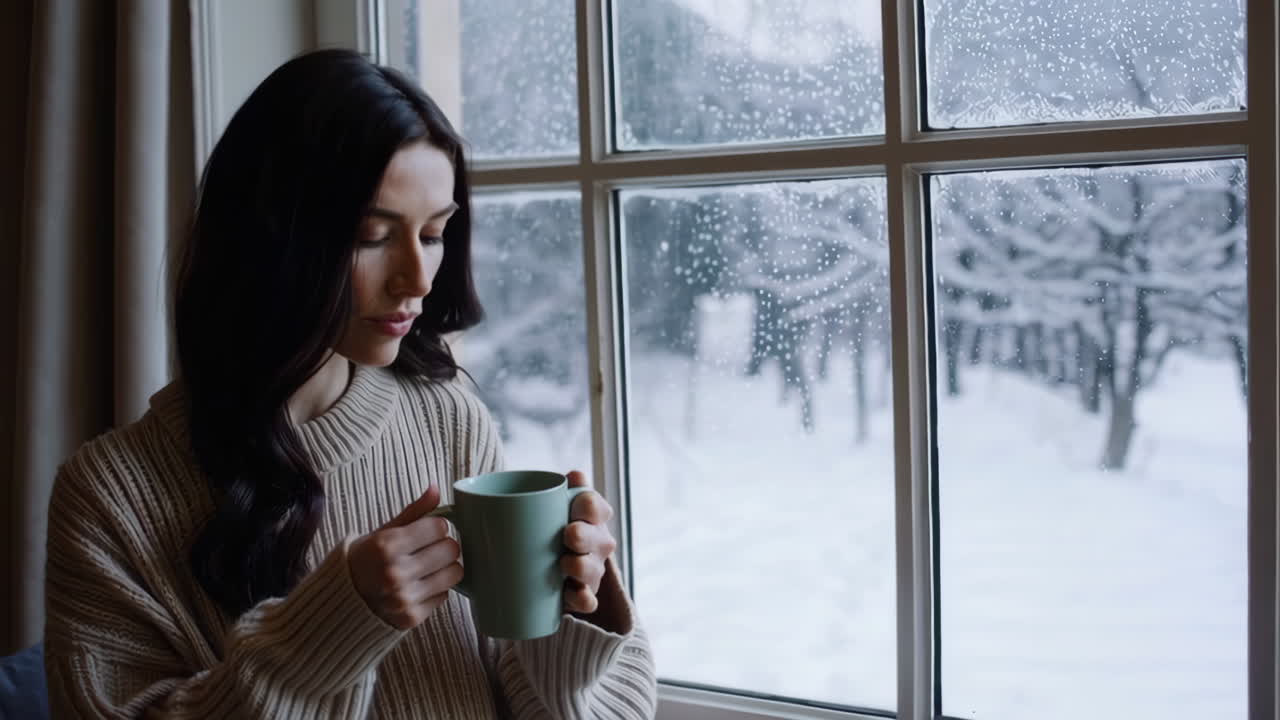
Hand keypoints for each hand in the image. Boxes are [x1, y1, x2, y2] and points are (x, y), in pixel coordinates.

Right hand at [348, 484, 462, 629]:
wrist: (343, 600)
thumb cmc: (366, 559)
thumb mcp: (384, 532)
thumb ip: (414, 512)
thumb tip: (436, 488)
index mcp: (387, 545)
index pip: (439, 527)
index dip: (436, 527)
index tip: (428, 531)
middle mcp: (395, 572)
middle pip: (451, 549)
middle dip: (445, 546)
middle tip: (431, 549)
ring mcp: (404, 597)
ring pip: (455, 573)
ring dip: (446, 568)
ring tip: (430, 567)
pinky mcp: (411, 617)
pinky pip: (445, 596)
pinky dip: (436, 590)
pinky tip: (419, 586)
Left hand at [561, 470, 616, 614]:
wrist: (544, 565)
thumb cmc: (551, 527)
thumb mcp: (554, 507)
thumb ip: (561, 489)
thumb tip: (576, 475)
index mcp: (592, 516)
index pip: (595, 506)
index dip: (586, 505)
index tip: (572, 507)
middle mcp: (598, 542)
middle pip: (597, 538)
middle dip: (583, 536)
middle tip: (567, 535)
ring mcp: (593, 570)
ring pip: (592, 569)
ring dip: (578, 566)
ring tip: (562, 564)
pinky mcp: (585, 595)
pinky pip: (589, 601)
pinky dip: (581, 598)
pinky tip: (570, 593)